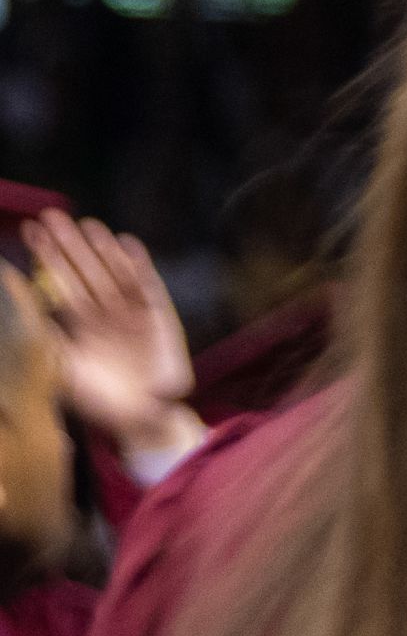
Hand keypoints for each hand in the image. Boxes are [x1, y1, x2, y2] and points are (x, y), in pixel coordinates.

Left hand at [29, 214, 203, 474]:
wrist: (143, 418)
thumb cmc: (99, 401)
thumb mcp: (63, 370)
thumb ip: (44, 340)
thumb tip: (18, 306)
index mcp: (79, 326)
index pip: (59, 285)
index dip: (46, 259)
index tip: (30, 232)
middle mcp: (103, 314)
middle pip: (84, 272)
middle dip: (69, 245)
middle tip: (52, 217)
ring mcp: (131, 313)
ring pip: (113, 273)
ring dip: (101, 249)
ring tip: (88, 224)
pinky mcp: (159, 316)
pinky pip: (147, 285)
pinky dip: (139, 265)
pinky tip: (127, 243)